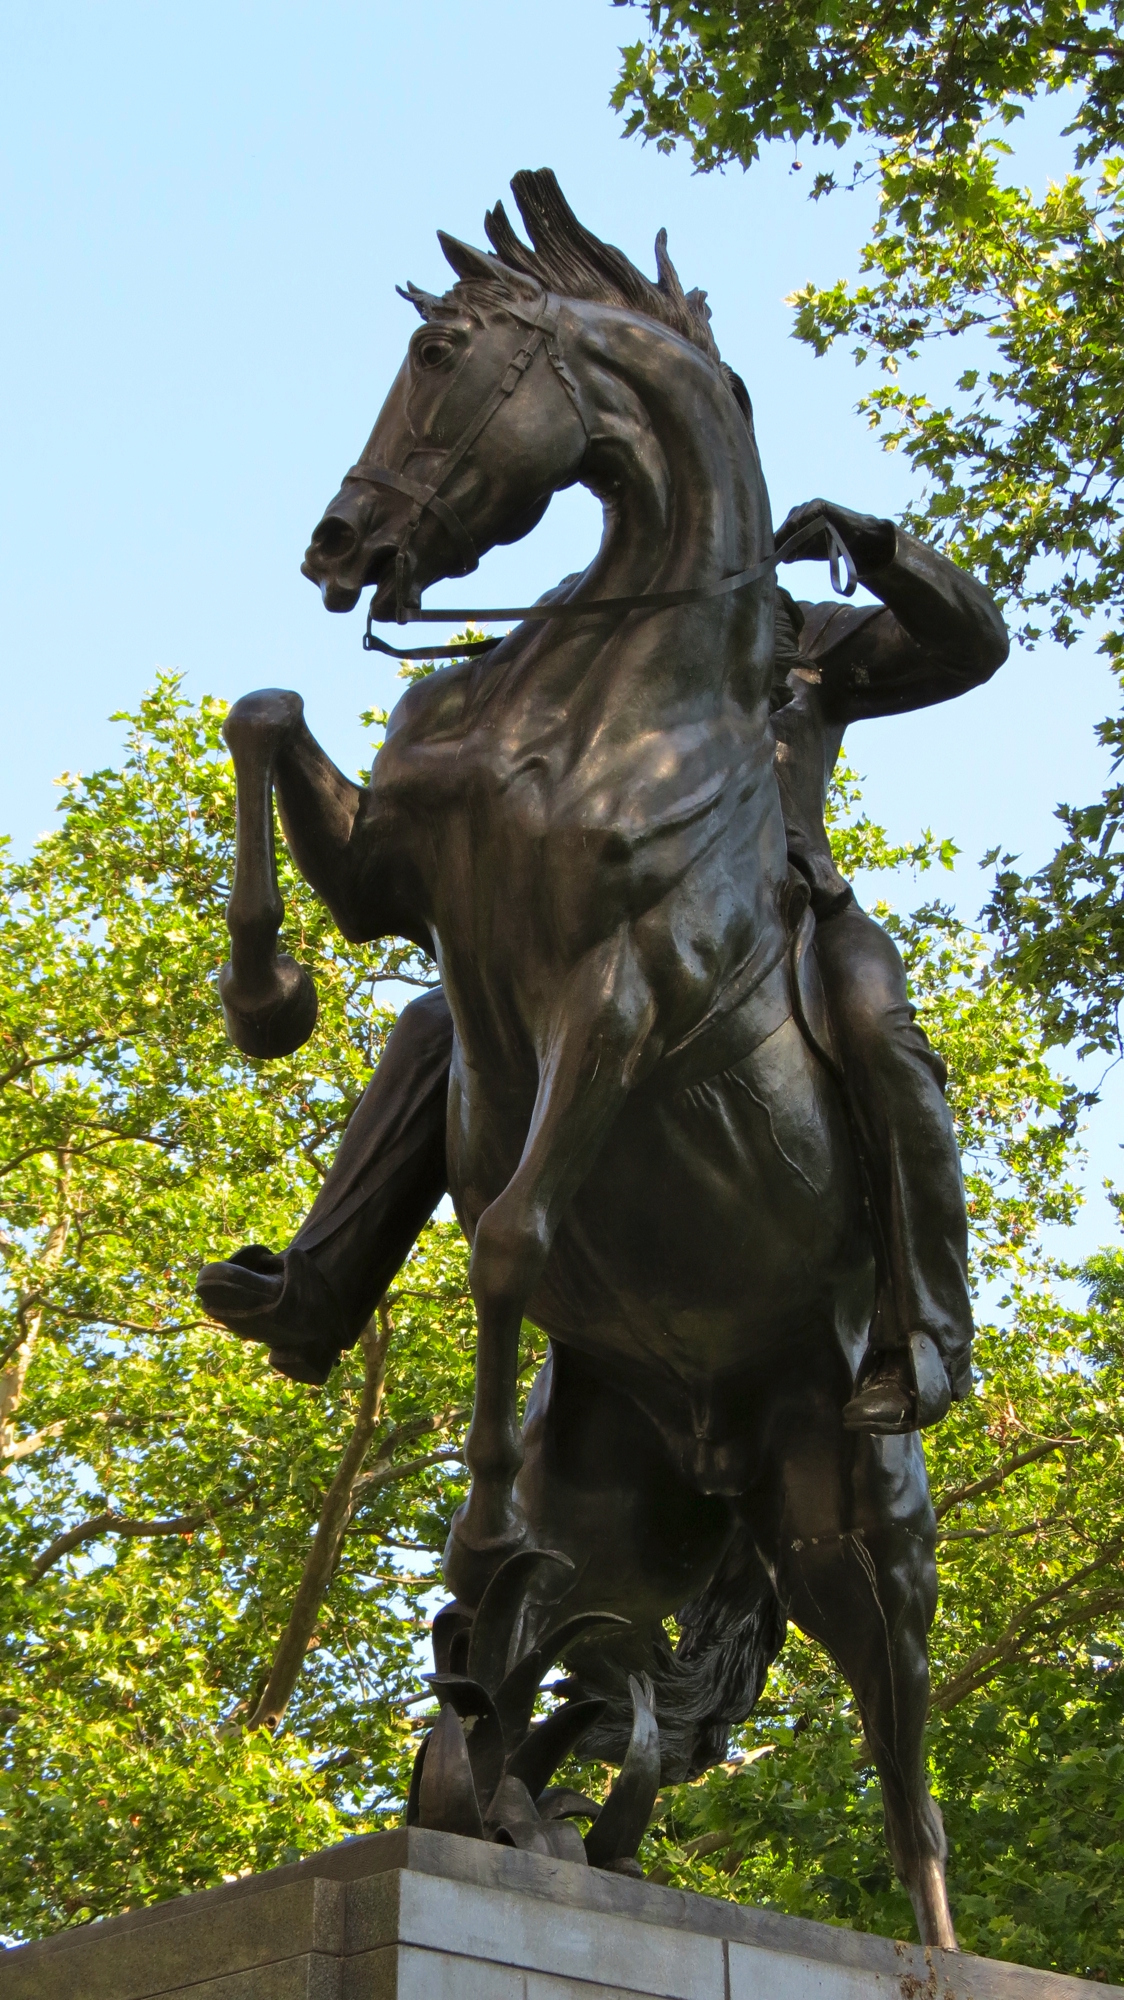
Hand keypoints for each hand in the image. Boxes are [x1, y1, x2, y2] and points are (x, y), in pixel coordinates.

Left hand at [774, 499, 895, 575]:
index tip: (776, 560)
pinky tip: (807, 536)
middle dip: (785, 545)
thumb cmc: (829, 544)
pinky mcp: (817, 504)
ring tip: (798, 552)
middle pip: (783, 530)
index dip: (776, 548)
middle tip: (790, 557)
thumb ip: (791, 554)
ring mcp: (806, 508)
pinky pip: (807, 514)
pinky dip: (805, 526)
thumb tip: (777, 558)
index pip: (777, 536)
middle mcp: (795, 514)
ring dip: (795, 539)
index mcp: (789, 525)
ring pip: (793, 525)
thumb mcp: (806, 552)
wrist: (854, 539)